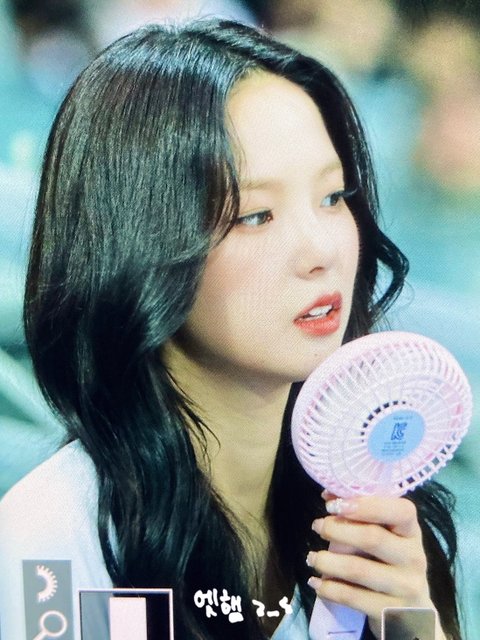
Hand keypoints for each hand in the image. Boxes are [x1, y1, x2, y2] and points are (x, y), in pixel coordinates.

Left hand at [306, 491, 445, 639]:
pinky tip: (315, 583)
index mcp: (412, 532)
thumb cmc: (390, 562)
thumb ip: (361, 514)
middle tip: (317, 526)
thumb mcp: (386, 536)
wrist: (411, 613)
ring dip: (327, 561)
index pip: (401, 511)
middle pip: (373, 538)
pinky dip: (328, 588)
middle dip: (338, 530)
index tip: (336, 504)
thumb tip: (329, 493)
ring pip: (359, 569)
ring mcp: (405, 588)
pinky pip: (353, 598)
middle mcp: (414, 558)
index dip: (367, 505)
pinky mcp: (391, 614)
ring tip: (311, 557)